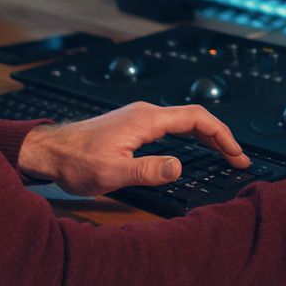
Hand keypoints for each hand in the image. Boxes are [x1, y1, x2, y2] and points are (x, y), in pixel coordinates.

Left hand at [16, 102, 249, 195]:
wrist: (48, 151)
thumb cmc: (74, 162)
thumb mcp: (111, 173)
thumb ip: (147, 170)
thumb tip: (180, 167)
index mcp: (146, 120)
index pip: (196, 119)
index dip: (221, 135)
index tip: (236, 154)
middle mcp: (145, 113)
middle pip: (194, 118)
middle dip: (220, 137)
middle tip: (238, 159)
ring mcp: (138, 117)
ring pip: (183, 121)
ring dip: (206, 136)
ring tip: (224, 155)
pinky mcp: (132, 125)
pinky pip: (170, 125)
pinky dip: (190, 136)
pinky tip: (193, 149)